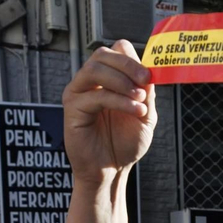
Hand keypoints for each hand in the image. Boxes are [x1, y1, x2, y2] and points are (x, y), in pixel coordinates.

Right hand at [61, 41, 156, 185]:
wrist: (112, 171)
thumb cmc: (125, 145)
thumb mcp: (145, 115)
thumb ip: (147, 92)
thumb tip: (149, 70)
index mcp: (108, 79)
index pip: (115, 51)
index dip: (132, 59)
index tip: (149, 76)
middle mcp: (91, 82)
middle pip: (103, 54)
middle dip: (127, 65)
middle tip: (145, 81)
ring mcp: (79, 93)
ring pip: (95, 69)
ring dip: (122, 81)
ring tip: (139, 99)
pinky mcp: (72, 108)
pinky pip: (95, 95)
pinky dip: (119, 100)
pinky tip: (135, 111)